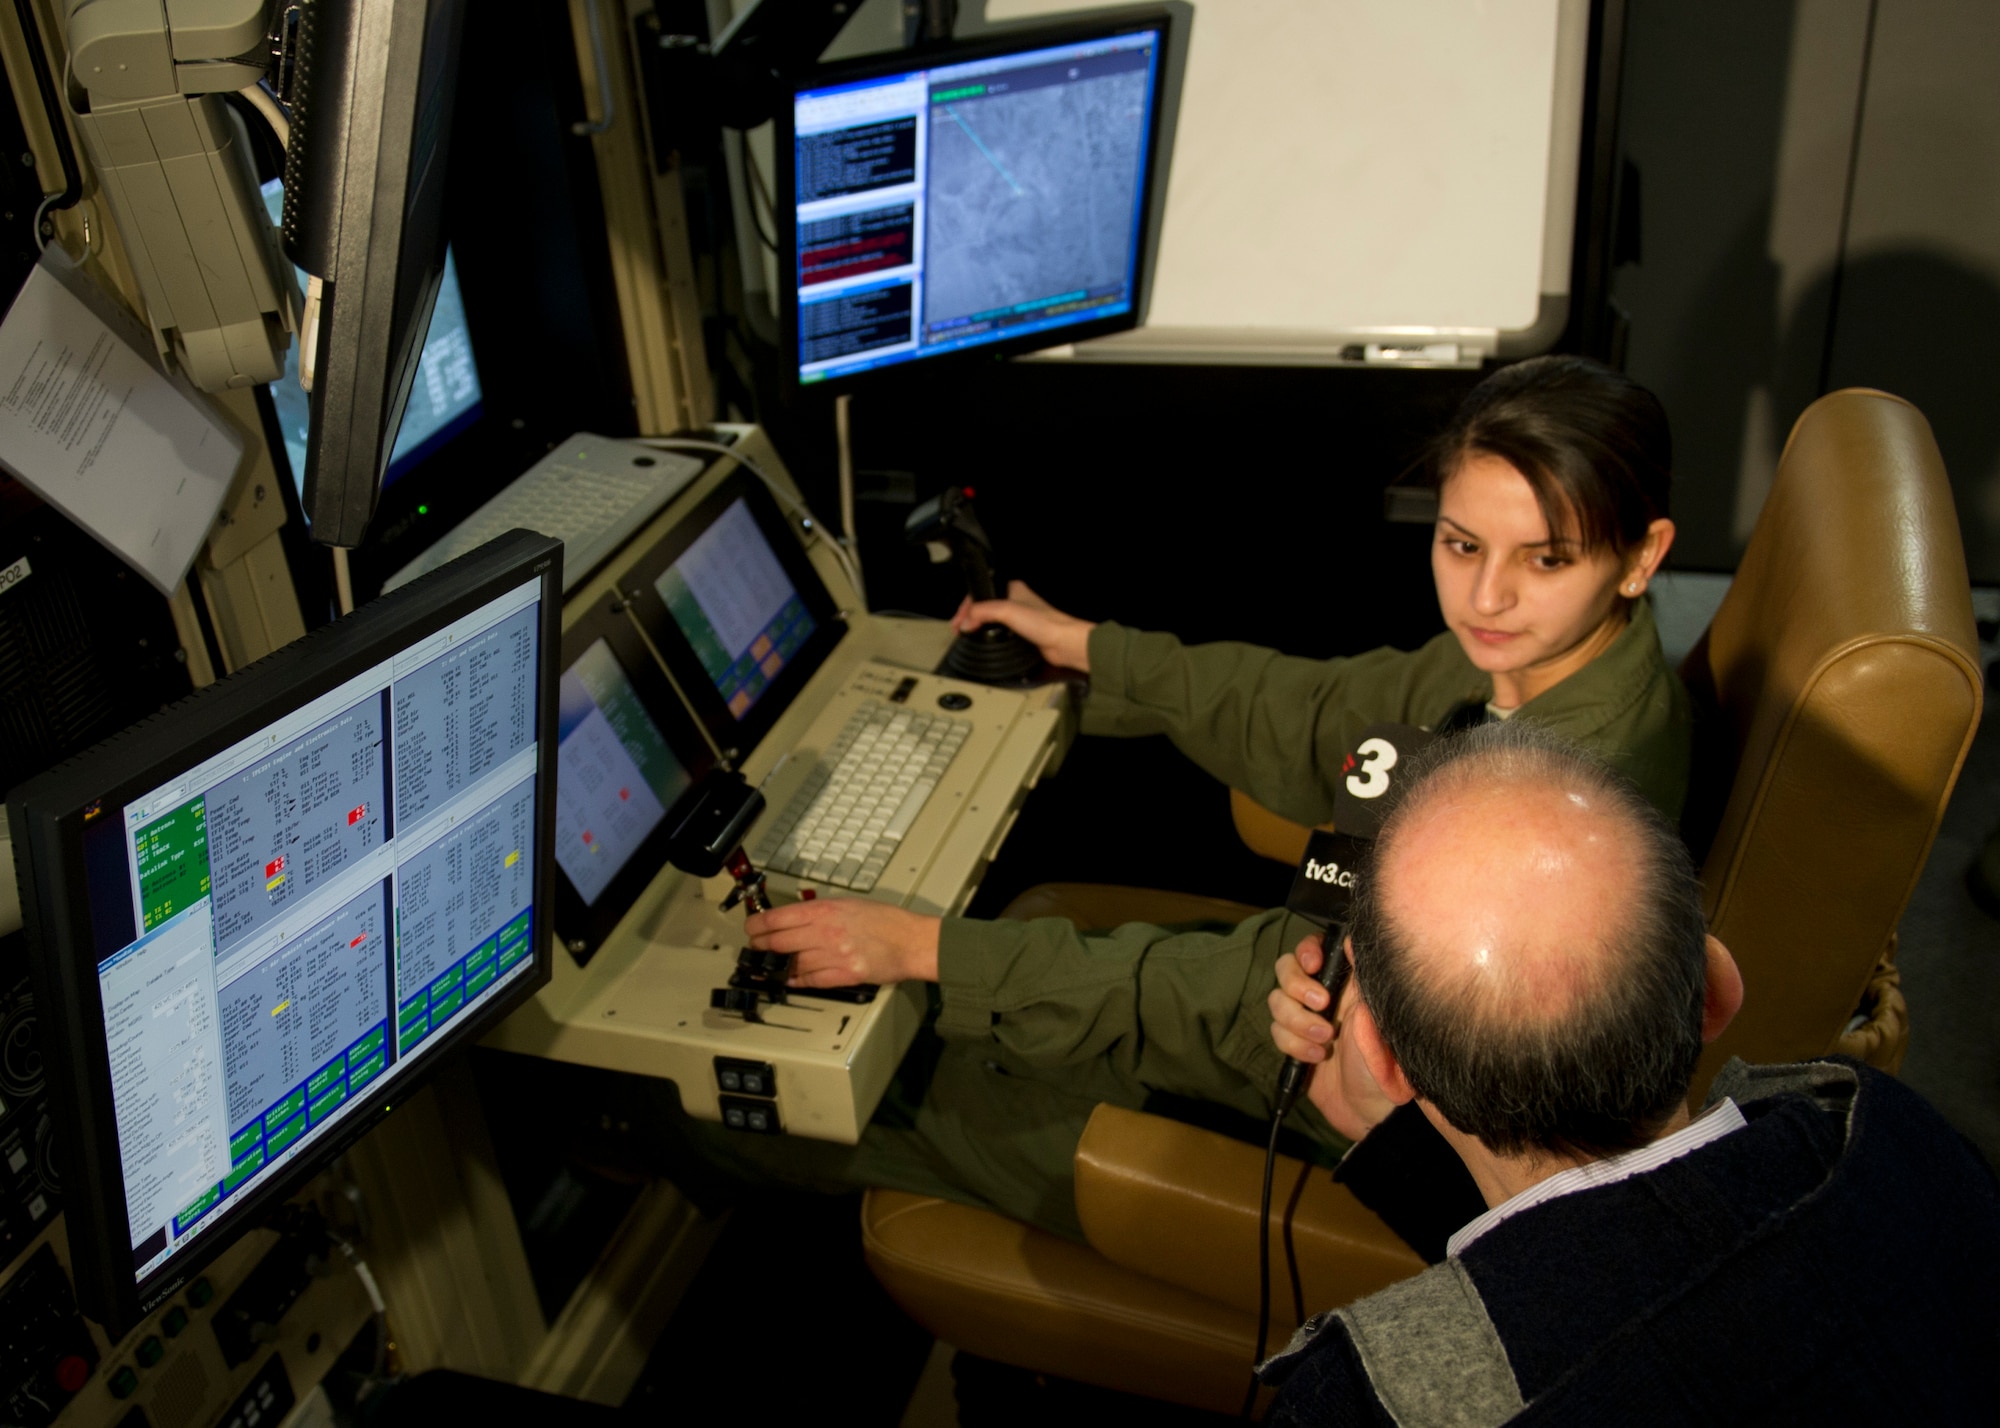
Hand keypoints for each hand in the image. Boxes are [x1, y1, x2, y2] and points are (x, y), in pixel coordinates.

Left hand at [744, 899, 940, 987]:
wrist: (911, 941)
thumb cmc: (886, 921)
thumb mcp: (849, 904)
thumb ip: (821, 911)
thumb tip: (795, 918)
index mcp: (826, 910)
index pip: (778, 918)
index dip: (758, 925)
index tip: (751, 928)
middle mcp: (826, 932)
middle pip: (779, 942)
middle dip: (761, 946)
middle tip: (756, 947)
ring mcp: (834, 955)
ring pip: (792, 963)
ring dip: (779, 965)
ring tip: (773, 965)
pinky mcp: (843, 976)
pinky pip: (811, 981)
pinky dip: (797, 980)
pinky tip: (791, 979)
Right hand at [951, 580, 1093, 670]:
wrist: (1063, 643)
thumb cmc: (1046, 623)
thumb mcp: (1007, 610)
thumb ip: (982, 612)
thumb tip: (966, 621)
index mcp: (1012, 589)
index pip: (980, 595)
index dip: (966, 607)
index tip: (958, 621)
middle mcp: (1015, 602)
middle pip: (983, 608)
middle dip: (969, 618)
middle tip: (959, 630)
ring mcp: (1018, 619)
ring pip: (990, 621)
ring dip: (978, 628)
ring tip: (967, 636)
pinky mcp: (1021, 634)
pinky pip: (998, 634)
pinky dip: (988, 638)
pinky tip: (984, 642)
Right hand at [1270, 936, 1396, 1140]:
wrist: (1374, 1112)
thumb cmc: (1386, 1064)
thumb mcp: (1379, 1016)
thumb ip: (1363, 979)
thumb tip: (1352, 941)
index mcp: (1345, 982)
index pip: (1315, 950)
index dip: (1306, 951)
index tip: (1313, 964)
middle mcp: (1323, 996)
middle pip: (1286, 969)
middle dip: (1296, 987)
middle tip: (1321, 1007)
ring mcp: (1306, 1021)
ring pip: (1277, 1003)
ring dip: (1297, 1022)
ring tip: (1324, 1042)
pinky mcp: (1295, 1046)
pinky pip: (1278, 1034)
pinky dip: (1293, 1045)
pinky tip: (1315, 1059)